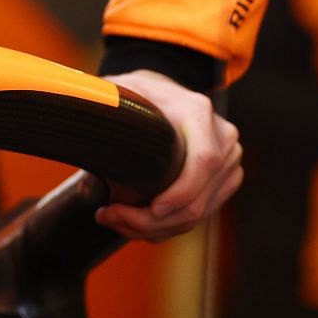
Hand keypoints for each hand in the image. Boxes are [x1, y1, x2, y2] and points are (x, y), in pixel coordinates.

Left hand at [95, 69, 241, 241]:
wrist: (162, 95)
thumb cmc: (137, 93)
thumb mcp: (121, 89)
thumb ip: (106, 102)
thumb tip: (89, 118)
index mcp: (198, 113)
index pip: (205, 161)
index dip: (181, 192)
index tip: (153, 208)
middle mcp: (223, 139)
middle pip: (197, 201)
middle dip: (153, 220)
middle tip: (110, 216)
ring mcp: (228, 164)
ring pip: (195, 215)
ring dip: (153, 228)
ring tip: (112, 218)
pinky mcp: (222, 184)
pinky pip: (196, 217)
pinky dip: (163, 227)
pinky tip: (130, 222)